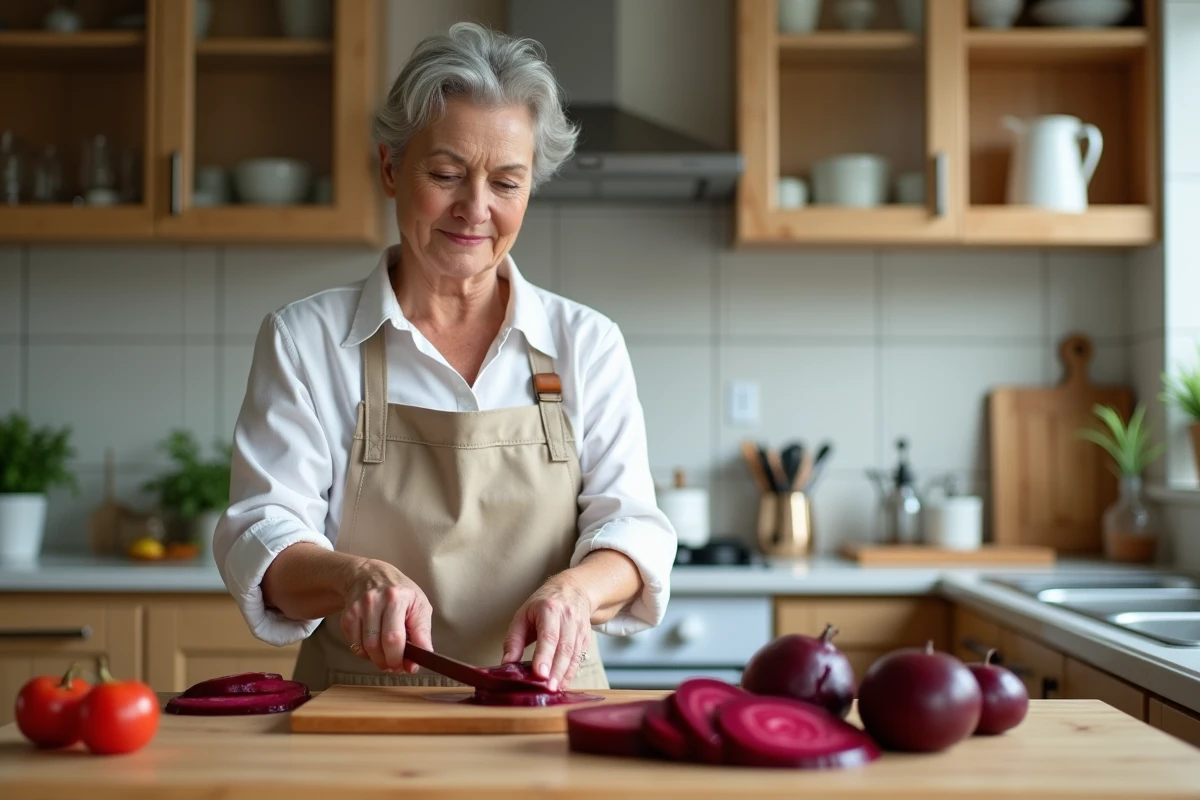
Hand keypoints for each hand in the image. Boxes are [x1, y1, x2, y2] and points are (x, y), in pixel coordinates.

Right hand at [340, 558, 432, 673]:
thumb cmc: (400, 593)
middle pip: (377, 645)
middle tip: (397, 665)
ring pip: (364, 648)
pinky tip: (375, 646)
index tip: (407, 666)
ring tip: (387, 656)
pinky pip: (355, 646)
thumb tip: (419, 660)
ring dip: (377, 660)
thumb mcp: (419, 606)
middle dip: (389, 662)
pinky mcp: (347, 617)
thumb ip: (422, 634)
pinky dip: (366, 653)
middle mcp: (374, 601)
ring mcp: (357, 609)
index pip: (394, 637)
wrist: (370, 575)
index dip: (399, 658)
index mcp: (396, 597)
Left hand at [502, 574, 593, 691]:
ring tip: (554, 690)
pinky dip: (571, 673)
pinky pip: (579, 658)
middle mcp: (568, 618)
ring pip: (574, 655)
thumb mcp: (523, 615)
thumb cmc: (544, 604)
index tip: (540, 674)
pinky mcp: (586, 638)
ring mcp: (580, 628)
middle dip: (556, 671)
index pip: (548, 635)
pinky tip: (562, 684)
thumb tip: (507, 663)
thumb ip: (514, 639)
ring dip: (564, 675)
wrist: (573, 589)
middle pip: (564, 648)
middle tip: (547, 689)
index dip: (544, 656)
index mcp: (550, 609)